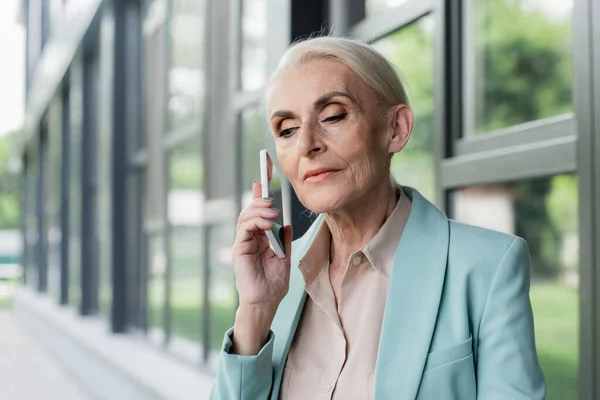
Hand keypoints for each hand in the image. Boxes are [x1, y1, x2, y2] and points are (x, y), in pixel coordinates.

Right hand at [231, 181, 292, 353]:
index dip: (259, 196)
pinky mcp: (239, 248)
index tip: (262, 179)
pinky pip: (244, 228)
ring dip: (259, 210)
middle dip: (260, 200)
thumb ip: (285, 240)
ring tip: (272, 211)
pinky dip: (255, 221)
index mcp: (260, 238)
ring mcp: (243, 242)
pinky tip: (267, 222)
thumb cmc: (274, 283)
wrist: (266, 301)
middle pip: (250, 211)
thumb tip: (287, 224)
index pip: (258, 213)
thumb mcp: (285, 257)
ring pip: (246, 217)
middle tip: (271, 198)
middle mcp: (249, 238)